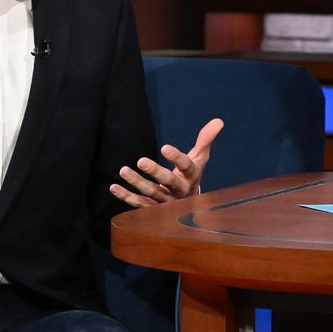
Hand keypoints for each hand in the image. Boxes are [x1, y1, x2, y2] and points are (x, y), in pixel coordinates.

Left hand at [110, 118, 224, 207]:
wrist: (188, 205)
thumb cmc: (191, 175)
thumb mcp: (200, 158)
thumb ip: (205, 140)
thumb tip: (219, 120)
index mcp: (191, 177)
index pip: (186, 166)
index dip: (176, 158)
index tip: (164, 147)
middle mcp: (180, 192)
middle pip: (169, 183)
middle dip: (156, 173)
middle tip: (141, 160)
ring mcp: (166, 203)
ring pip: (151, 194)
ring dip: (137, 183)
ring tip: (123, 170)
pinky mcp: (153, 211)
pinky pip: (138, 204)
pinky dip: (126, 196)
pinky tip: (114, 186)